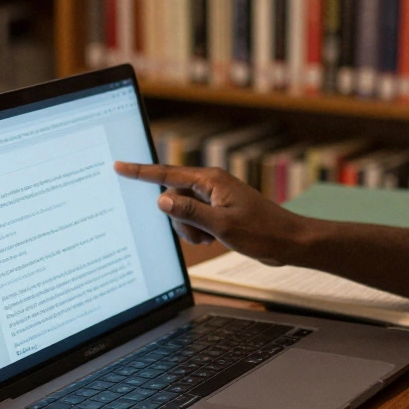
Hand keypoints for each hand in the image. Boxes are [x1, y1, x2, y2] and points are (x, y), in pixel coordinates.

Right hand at [114, 162, 308, 265]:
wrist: (289, 242)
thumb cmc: (262, 232)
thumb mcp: (222, 225)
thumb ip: (190, 212)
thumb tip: (162, 200)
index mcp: (211, 180)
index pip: (168, 175)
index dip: (141, 172)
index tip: (120, 166)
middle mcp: (211, 185)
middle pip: (174, 198)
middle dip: (179, 219)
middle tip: (199, 235)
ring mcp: (215, 198)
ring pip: (183, 212)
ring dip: (189, 229)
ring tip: (210, 239)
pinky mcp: (219, 211)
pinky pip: (195, 219)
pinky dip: (198, 232)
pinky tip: (214, 239)